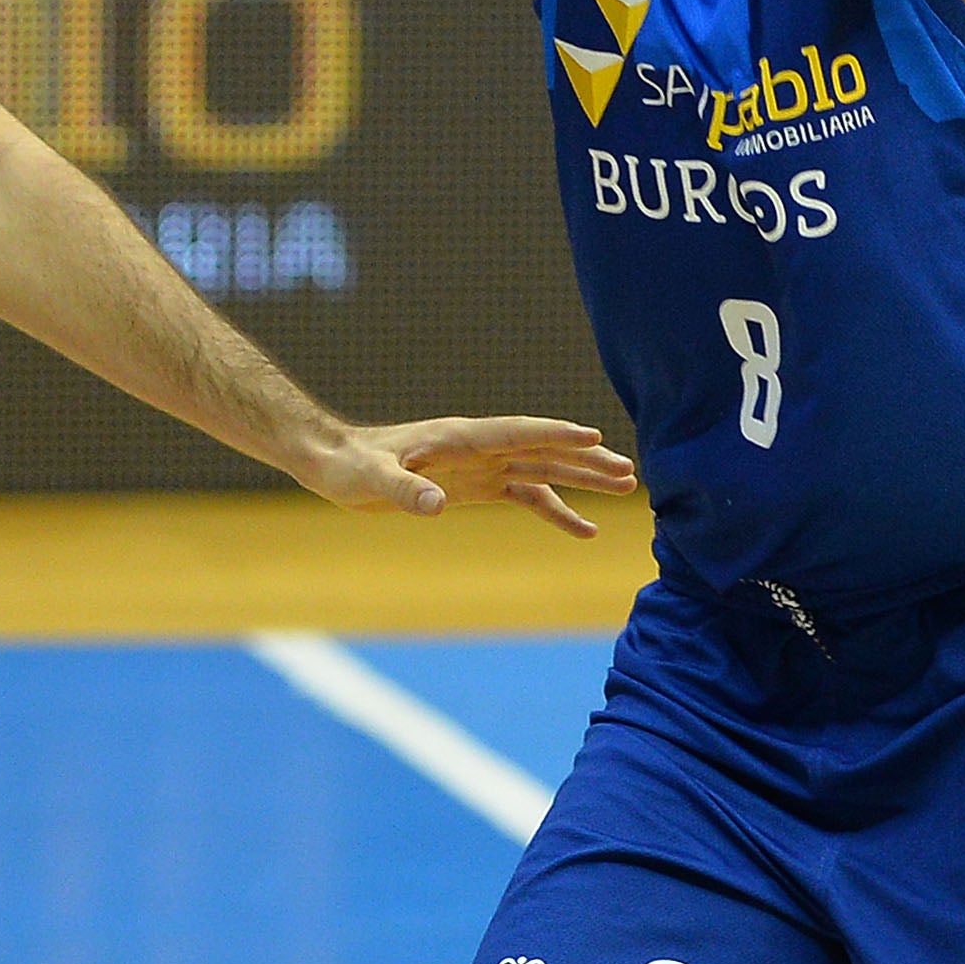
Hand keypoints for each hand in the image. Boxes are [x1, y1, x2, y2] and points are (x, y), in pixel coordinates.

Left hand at [288, 413, 637, 536]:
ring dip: (581, 478)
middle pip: (542, 450)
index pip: (517, 433)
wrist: (334, 463)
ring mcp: (480, 466)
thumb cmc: (348, 467)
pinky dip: (555, 510)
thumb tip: (437, 504)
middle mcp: (477, 448)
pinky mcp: (475, 486)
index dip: (555, 435)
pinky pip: (525, 495)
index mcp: (459, 438)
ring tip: (624, 488)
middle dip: (585, 460)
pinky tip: (583, 529)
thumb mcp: (370, 482)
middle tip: (630, 473)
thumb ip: (403, 491)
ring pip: (542, 469)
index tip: (595, 438)